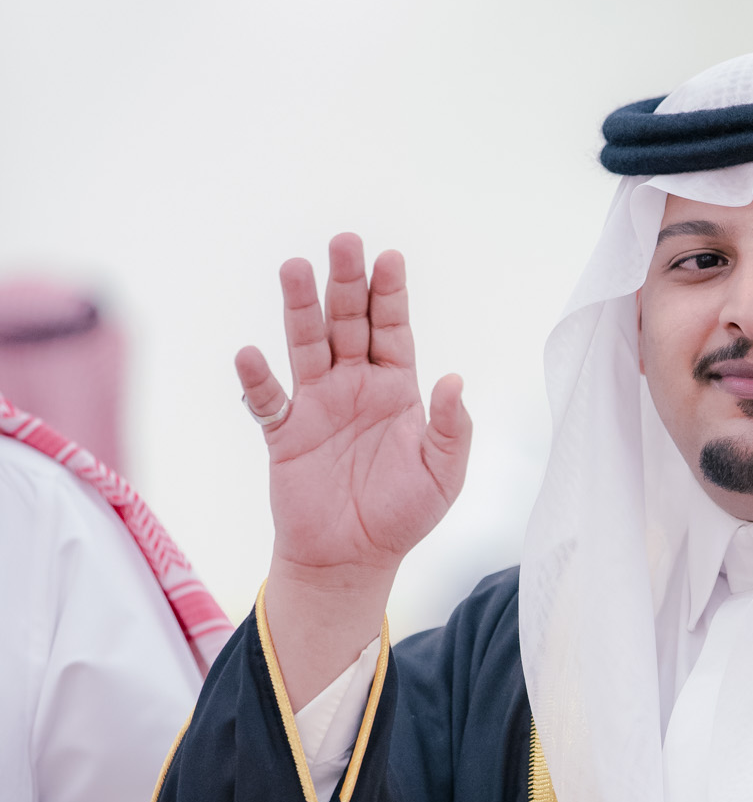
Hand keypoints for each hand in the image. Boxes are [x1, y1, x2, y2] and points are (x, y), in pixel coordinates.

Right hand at [237, 233, 471, 703]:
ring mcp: (317, 405)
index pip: (393, 330)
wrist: (352, 560)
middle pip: (348, 322)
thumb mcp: (443, 476)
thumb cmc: (402, 517)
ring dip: (300, 307)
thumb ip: (452, 430)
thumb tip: (453, 380)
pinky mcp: (284, 433)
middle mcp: (354, 386)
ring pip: (306, 344)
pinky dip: (257, 379)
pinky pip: (267, 400)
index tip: (390, 258)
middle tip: (344, 241)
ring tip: (295, 268)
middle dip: (346, 282)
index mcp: (396, 390)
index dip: (391, 295)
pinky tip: (249, 354)